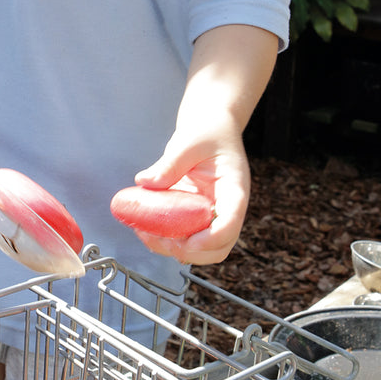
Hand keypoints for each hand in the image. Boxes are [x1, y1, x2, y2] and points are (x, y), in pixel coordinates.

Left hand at [126, 121, 250, 266]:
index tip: (186, 242)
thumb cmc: (207, 131)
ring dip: (175, 249)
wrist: (210, 128)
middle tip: (161, 240)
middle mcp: (227, 207)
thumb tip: (146, 182)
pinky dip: (167, 239)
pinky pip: (186, 237)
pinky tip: (146, 229)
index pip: (231, 221)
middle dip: (191, 251)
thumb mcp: (189, 142)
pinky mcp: (197, 216)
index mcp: (234, 188)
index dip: (211, 238)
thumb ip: (170, 163)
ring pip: (203, 249)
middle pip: (220, 246)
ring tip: (147, 235)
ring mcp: (213, 214)